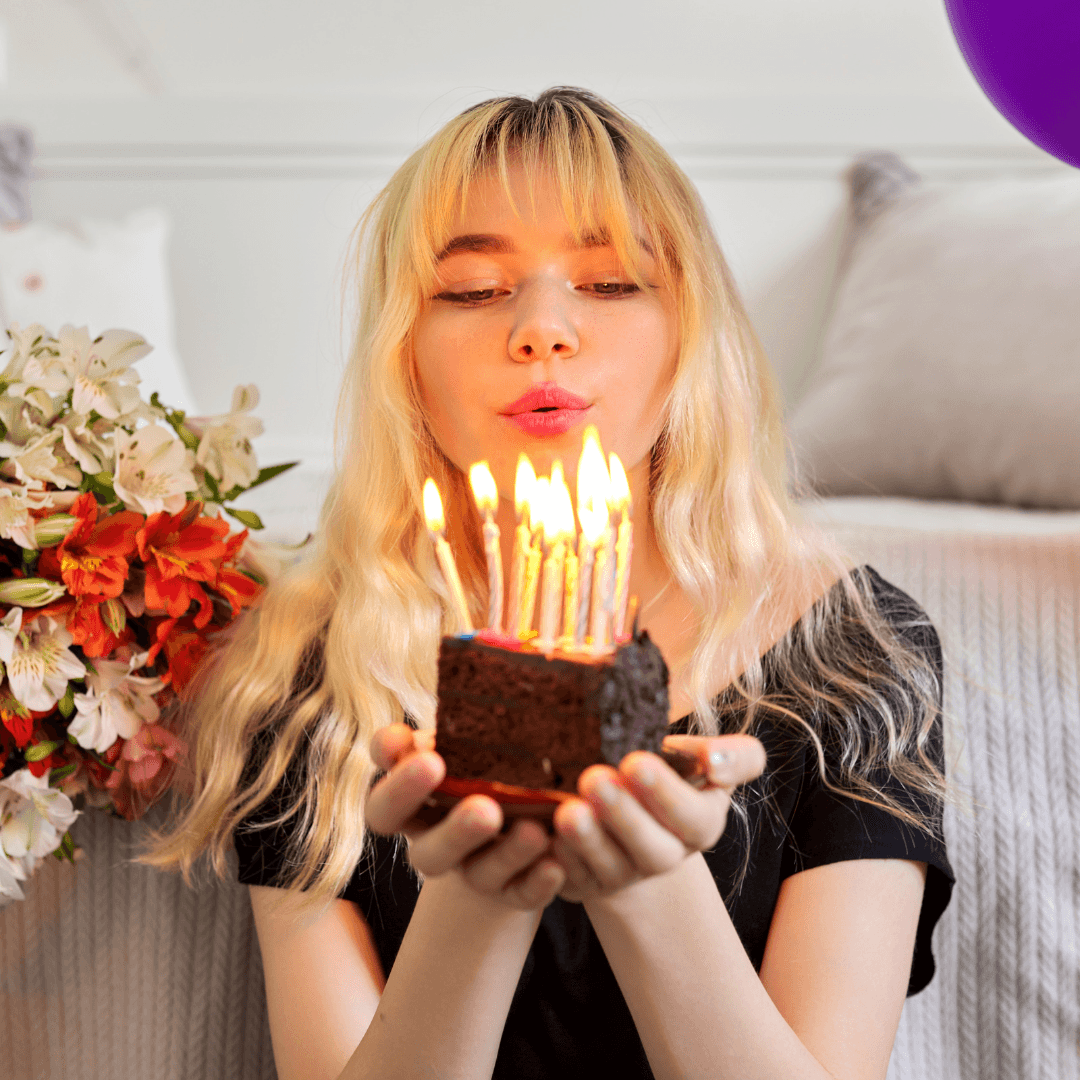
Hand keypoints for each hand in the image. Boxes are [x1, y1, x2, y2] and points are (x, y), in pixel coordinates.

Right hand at [365, 723, 566, 910]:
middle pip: (427, 854)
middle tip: (485, 809)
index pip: (384, 806)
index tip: (431, 759)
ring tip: (534, 831)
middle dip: (455, 832)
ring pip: (477, 875)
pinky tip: (556, 864)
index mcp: (411, 804)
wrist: (521, 798)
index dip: (400, 787)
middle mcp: (435, 843)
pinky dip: (538, 882)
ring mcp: (472, 870)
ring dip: (505, 855)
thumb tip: (414, 725)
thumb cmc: (478, 751)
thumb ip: (442, 729)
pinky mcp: (513, 889)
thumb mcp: (458, 736)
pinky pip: (522, 894)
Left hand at [550, 734, 765, 902]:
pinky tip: (547, 836)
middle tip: (594, 778)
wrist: (628, 800)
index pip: (694, 818)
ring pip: (609, 868)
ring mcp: (623, 875)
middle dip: (624, 816)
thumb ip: (734, 756)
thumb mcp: (708, 758)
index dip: (667, 794)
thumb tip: (715, 762)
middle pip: (652, 851)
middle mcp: (664, 856)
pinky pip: (572, 879)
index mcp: (700, 824)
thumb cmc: (670, 769)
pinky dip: (561, 859)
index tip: (635, 761)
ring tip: (567, 810)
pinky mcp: (584, 883)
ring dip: (588, 841)